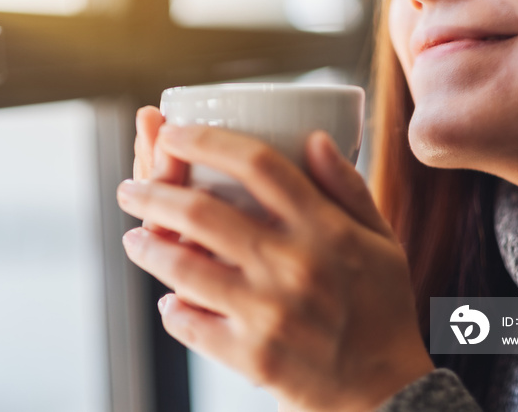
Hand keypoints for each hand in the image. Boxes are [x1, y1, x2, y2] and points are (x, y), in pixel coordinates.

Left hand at [117, 125, 433, 411]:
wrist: (387, 389)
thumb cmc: (380, 307)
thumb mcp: (380, 240)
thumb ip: (347, 186)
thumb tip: (314, 137)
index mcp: (325, 230)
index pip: (258, 164)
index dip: (206, 140)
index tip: (173, 132)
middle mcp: (294, 266)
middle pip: (202, 212)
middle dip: (153, 191)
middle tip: (130, 188)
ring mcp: (269, 314)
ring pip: (183, 267)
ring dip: (148, 247)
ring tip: (135, 238)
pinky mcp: (252, 356)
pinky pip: (190, 324)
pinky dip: (172, 309)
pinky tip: (170, 300)